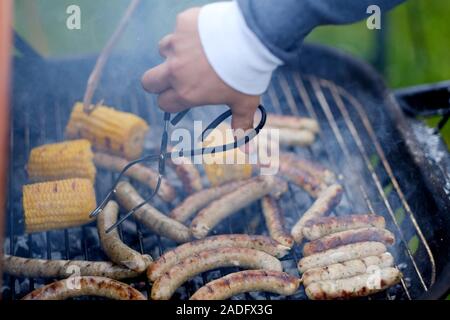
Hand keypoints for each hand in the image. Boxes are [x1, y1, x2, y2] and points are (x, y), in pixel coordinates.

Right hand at [141, 8, 259, 129]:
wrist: (253, 39)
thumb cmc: (247, 75)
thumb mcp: (245, 102)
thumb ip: (241, 124)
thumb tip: (246, 151)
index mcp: (187, 93)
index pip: (164, 103)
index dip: (171, 102)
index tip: (181, 96)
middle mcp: (176, 71)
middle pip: (148, 81)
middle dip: (157, 82)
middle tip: (173, 77)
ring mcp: (177, 46)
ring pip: (163, 51)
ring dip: (174, 53)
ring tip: (196, 52)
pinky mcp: (183, 24)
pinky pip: (179, 28)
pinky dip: (188, 31)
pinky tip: (205, 33)